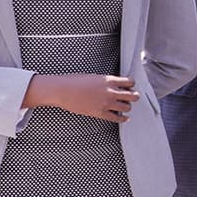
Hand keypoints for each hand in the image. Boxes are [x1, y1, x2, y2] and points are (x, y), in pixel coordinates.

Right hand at [24, 73, 139, 123]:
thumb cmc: (74, 81)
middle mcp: (111, 91)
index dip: (131, 84)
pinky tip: (124, 118)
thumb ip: (105, 82)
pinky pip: (117, 118)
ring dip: (127, 107)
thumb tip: (112, 85)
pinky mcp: (100, 113)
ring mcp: (106, 103)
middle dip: (134, 96)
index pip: (130, 81)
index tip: (129, 86)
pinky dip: (123, 119)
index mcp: (109, 80)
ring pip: (127, 107)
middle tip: (132, 97)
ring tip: (125, 107)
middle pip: (133, 96)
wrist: (62, 90)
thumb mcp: (94, 77)